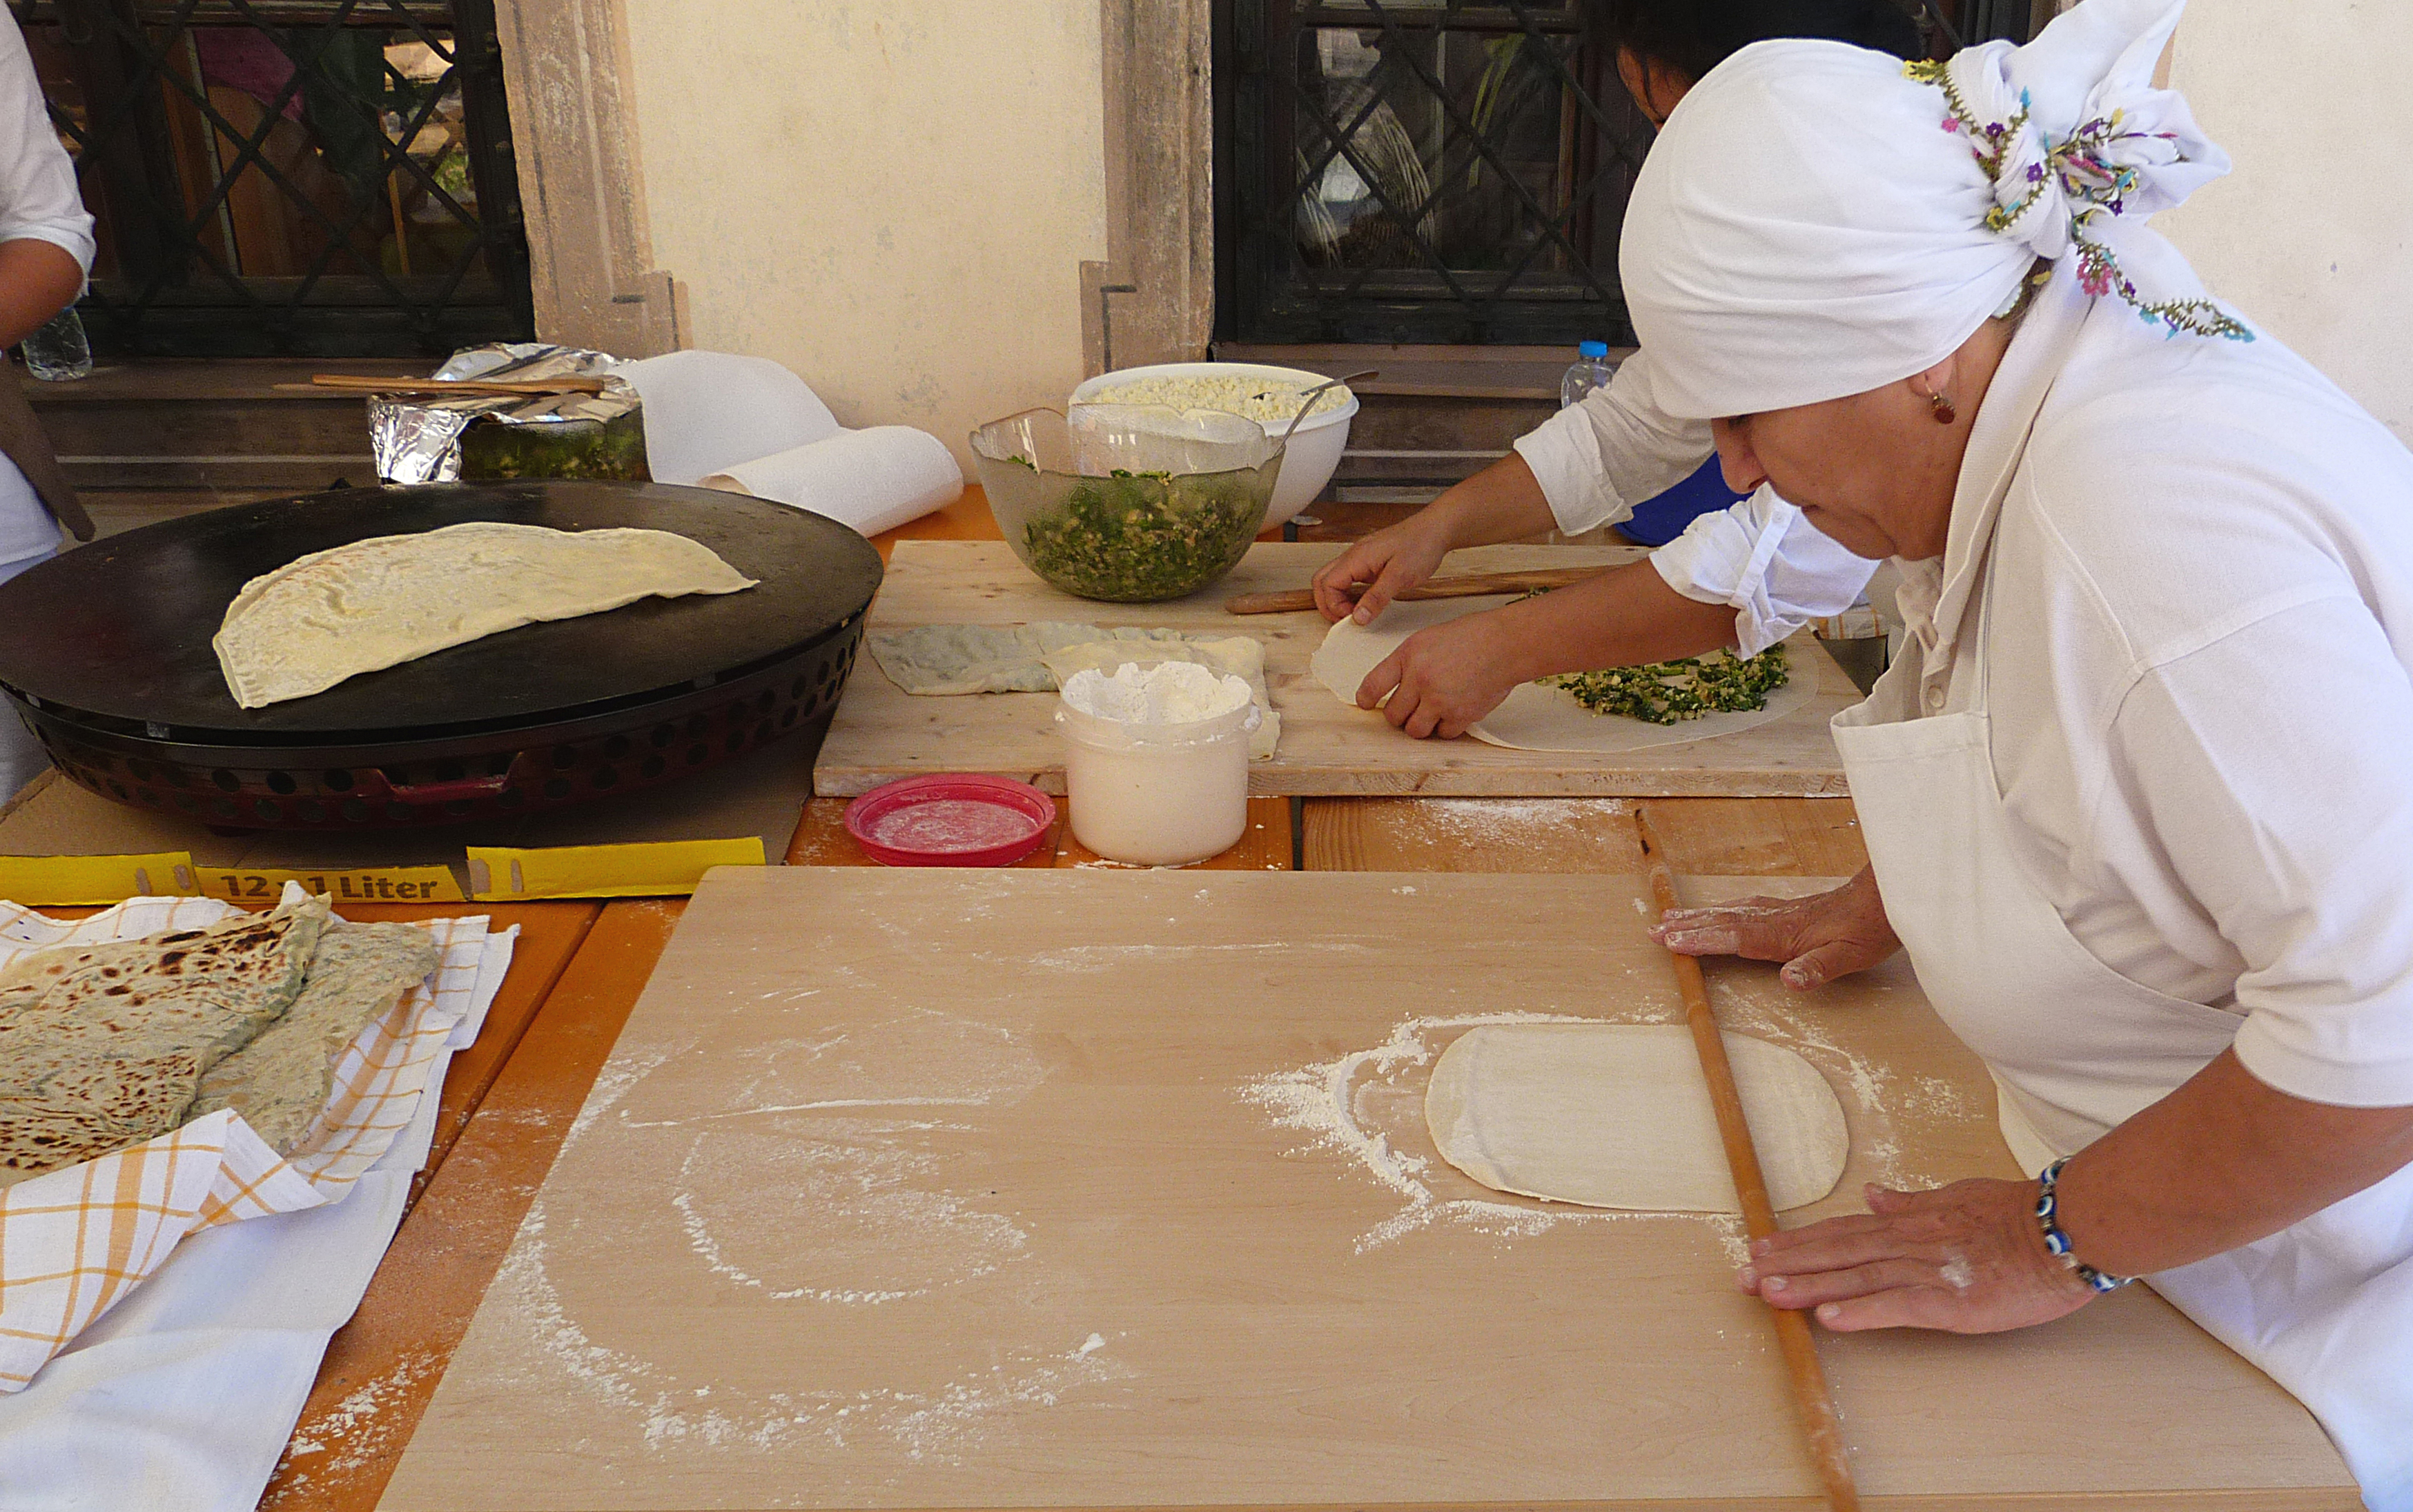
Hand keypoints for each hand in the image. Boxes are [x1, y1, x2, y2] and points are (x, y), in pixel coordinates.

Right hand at [1311, 515, 1450, 623]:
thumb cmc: (1421, 545)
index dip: (1334, 605)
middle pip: (1322, 581)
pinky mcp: (1370, 562)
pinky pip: (1350, 579)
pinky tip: (1365, 602)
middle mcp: (1354, 556)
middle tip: (1345, 619)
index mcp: (1357, 557)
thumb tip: (1358, 617)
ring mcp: (1361, 558)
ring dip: (1338, 599)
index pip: (1327, 584)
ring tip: (1355, 613)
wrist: (1436, 530)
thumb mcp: (1400, 576)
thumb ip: (1377, 598)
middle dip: (1328, 603)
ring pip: (1334, 579)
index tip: (1353, 618)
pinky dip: (1350, 593)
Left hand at [1355, 610, 1522, 738]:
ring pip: (1415, 730)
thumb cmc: (1472, 637)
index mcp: (1409, 656)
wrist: (1505, 644)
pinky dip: (1446, 728)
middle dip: (1399, 716)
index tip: (1365, 704)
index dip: (1365, 698)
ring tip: (1431, 714)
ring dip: (1421, 726)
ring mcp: (1440, 700)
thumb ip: (1409, 662)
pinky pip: (1443, 734)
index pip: (1373, 684)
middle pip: (1394, 715)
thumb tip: (1395, 687)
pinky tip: (1453, 712)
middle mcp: (1420, 679)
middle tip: (1409, 710)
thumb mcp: (1429, 638)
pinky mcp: (1460, 715)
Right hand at [1650, 866, 1899, 988]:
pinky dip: (1723, 910)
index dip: (1702, 940)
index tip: (1670, 942)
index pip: (1733, 937)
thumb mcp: (1849, 957)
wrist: (1889, 900)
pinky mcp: (1790, 909)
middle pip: (1723, 922)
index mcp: (1783, 934)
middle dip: (1687, 927)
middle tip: (1653, 930)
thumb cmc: (1869, 930)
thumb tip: (1789, 981)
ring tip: (1671, 918)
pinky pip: (1745, 908)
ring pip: (1731, 912)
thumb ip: (1817, 969)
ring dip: (1700, 917)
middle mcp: (1776, 919)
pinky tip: (1720, 911)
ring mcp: (1781, 912)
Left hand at [1739, 1179, 2096, 1332]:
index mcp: (1910, 1222)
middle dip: (1788, 1265)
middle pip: (1838, 1252)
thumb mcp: (1956, 1197)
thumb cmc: (2018, 1216)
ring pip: (1857, 1277)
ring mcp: (1928, 1271)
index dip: (1800, 1241)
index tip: (1761, 1248)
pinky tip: (1829, 1318)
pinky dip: (1862, 1311)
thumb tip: (1871, 1195)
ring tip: (1768, 1294)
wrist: (2068, 1228)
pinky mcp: (1953, 1301)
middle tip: (1743, 1276)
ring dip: (1810, 1286)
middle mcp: (1909, 1243)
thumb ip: (1912, 1202)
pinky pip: (1898, 1306)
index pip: (1843, 1231)